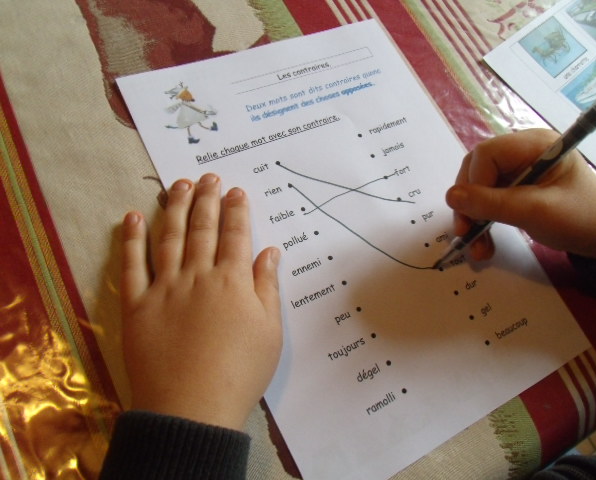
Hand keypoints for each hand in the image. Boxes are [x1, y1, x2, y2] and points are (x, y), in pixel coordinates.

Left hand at [120, 173, 281, 429]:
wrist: (192, 407)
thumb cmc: (240, 372)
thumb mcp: (269, 331)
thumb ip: (266, 287)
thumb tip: (269, 251)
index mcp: (232, 282)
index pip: (235, 235)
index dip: (236, 210)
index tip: (235, 190)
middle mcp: (197, 276)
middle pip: (202, 229)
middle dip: (206, 199)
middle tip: (207, 176)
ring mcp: (164, 288)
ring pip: (169, 238)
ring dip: (174, 208)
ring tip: (178, 185)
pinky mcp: (137, 306)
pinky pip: (132, 266)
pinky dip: (132, 240)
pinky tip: (133, 217)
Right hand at [445, 129, 595, 259]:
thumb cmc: (580, 218)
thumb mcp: (536, 212)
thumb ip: (493, 204)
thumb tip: (451, 196)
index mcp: (534, 145)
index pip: (487, 154)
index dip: (474, 183)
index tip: (475, 215)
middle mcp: (521, 153)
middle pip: (476, 170)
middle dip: (470, 204)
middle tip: (467, 233)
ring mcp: (516, 170)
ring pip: (476, 188)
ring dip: (472, 218)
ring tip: (477, 248)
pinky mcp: (512, 189)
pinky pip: (486, 201)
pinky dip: (482, 222)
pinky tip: (484, 244)